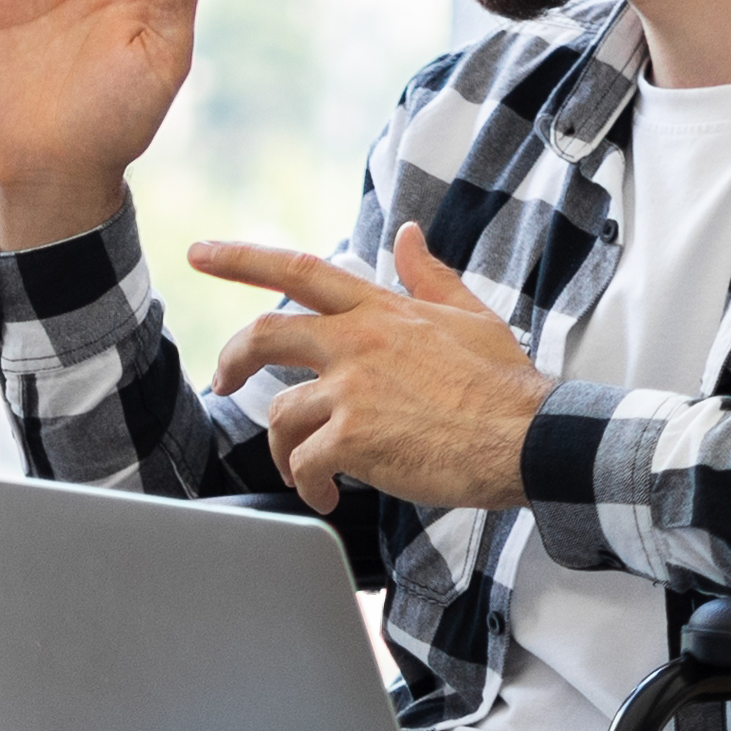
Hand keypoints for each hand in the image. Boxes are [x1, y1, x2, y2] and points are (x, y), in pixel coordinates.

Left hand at [191, 225, 549, 516]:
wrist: (529, 437)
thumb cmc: (506, 385)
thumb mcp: (471, 314)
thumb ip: (429, 275)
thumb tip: (409, 233)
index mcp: (381, 310)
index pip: (299, 270)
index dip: (242, 258)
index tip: (201, 252)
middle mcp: (357, 341)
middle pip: (265, 336)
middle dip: (231, 359)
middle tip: (221, 381)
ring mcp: (352, 388)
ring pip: (280, 415)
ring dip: (285, 449)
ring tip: (308, 471)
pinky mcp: (354, 437)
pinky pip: (305, 464)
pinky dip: (309, 485)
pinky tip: (327, 497)